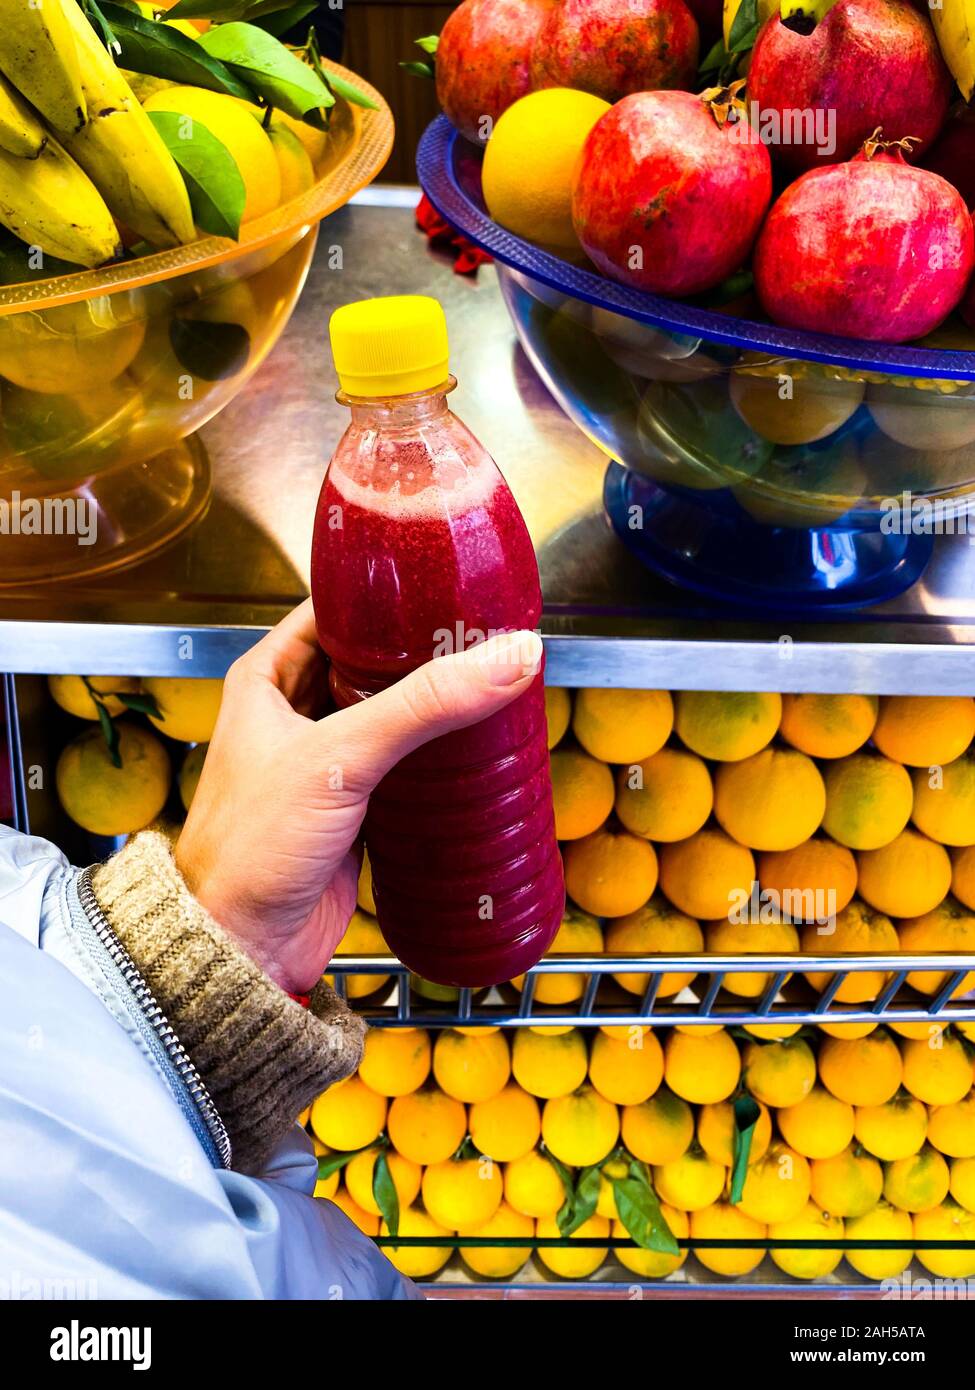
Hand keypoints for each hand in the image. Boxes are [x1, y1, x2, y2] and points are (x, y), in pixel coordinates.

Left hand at [175, 600, 542, 992]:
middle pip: (373, 663)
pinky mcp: (356, 810)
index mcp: (268, 679)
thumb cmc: (248, 849)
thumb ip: (423, 705)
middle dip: (427, 651)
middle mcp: (296, 714)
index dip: (389, 594)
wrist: (240, 947)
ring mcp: (328, 763)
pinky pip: (406, 768)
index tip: (447, 584)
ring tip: (493, 683)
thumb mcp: (337, 757)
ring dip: (437, 706)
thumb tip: (505, 657)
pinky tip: (478, 751)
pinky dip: (439, 759)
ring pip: (394, 716)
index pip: (335, 611)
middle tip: (486, 634)